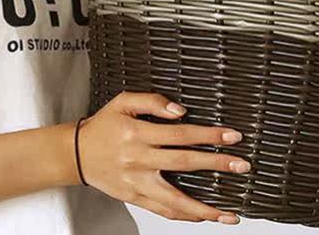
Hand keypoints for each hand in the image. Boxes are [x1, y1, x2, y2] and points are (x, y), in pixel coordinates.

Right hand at [77, 90, 249, 224]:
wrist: (77, 153)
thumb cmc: (104, 125)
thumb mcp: (124, 102)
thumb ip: (152, 101)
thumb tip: (180, 110)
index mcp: (138, 134)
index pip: (181, 134)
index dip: (208, 135)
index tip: (231, 136)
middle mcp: (139, 160)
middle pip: (184, 164)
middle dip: (216, 165)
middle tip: (241, 166)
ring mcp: (137, 183)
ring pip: (175, 200)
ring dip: (205, 208)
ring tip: (230, 212)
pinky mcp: (135, 198)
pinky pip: (163, 211)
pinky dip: (185, 216)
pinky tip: (204, 217)